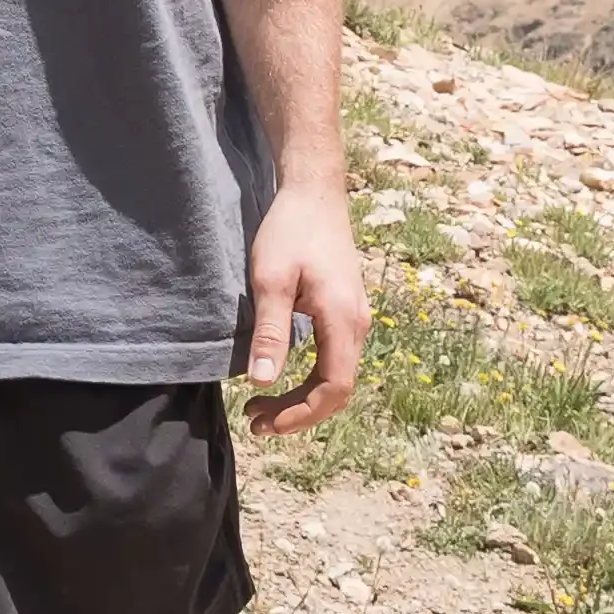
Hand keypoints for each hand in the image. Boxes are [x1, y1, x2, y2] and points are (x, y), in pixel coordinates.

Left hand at [242, 179, 369, 435]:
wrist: (314, 191)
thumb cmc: (290, 230)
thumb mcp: (270, 278)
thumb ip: (271, 331)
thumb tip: (263, 382)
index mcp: (342, 320)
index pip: (333, 388)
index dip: (300, 414)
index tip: (263, 422)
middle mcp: (357, 324)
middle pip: (338, 389)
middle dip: (299, 412)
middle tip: (256, 420)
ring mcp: (356, 317)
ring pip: (338, 376)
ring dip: (304, 397)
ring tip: (263, 405)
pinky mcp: (347, 310)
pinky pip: (335, 359)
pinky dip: (311, 378)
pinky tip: (282, 375)